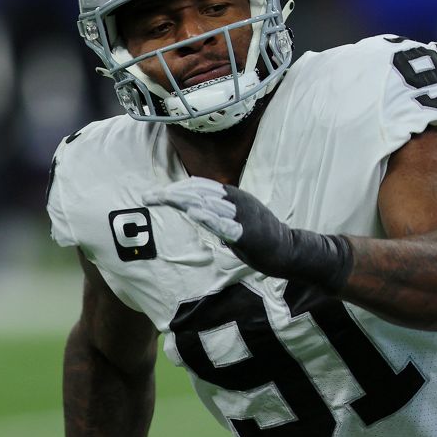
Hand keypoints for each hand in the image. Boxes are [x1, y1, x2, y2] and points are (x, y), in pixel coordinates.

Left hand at [145, 177, 351, 289]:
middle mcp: (236, 201)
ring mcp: (242, 215)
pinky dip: (209, 218)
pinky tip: (193, 214)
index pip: (200, 186)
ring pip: (209, 204)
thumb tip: (193, 208)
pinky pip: (225, 224)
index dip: (177, 188)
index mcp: (233, 196)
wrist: (288, 250)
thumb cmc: (260, 236)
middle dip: (172, 193)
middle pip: (200, 192)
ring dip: (184, 201)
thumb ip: (215, 212)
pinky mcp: (248, 232)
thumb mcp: (234, 219)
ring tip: (164, 199)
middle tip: (149, 197)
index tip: (155, 194)